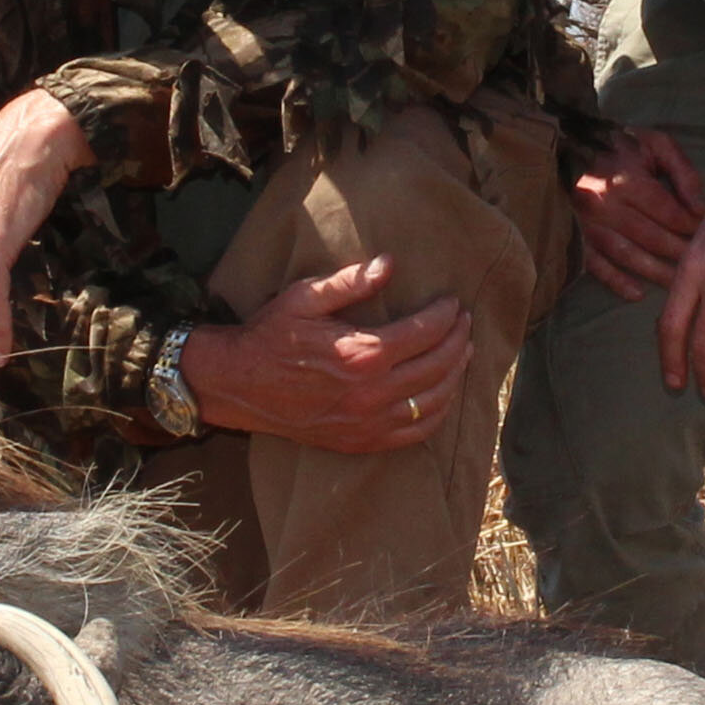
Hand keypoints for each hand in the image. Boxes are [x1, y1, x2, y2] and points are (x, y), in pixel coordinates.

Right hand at [180, 255, 470, 453]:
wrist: (240, 386)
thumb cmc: (271, 337)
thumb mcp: (305, 298)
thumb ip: (350, 282)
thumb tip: (390, 264)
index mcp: (362, 352)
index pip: (426, 331)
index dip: (446, 314)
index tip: (453, 302)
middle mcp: (373, 391)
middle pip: (438, 364)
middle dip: (458, 340)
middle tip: (464, 322)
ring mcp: (370, 421)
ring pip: (434, 400)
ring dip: (456, 374)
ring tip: (463, 353)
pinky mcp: (363, 441)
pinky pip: (416, 432)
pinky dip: (438, 413)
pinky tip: (443, 395)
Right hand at [574, 127, 704, 298]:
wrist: (568, 144)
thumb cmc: (619, 146)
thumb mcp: (656, 144)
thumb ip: (683, 171)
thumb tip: (699, 208)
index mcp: (629, 181)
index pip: (670, 214)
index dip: (692, 227)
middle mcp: (608, 204)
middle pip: (653, 238)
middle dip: (680, 253)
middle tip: (701, 265)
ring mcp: (589, 223)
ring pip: (628, 255)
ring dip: (656, 272)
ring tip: (678, 285)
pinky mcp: (576, 236)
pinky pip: (597, 265)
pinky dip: (617, 282)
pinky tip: (638, 293)